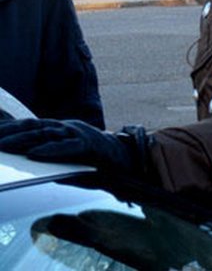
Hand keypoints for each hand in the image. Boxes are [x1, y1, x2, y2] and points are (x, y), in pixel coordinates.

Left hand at [0, 118, 135, 171]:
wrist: (125, 159)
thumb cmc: (93, 160)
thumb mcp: (66, 156)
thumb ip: (47, 155)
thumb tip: (28, 157)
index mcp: (60, 129)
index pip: (30, 126)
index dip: (10, 128)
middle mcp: (66, 127)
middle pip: (33, 128)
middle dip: (10, 133)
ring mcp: (77, 133)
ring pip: (47, 134)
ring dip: (23, 141)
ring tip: (4, 146)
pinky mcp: (88, 144)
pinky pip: (67, 147)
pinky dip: (50, 150)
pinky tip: (35, 153)